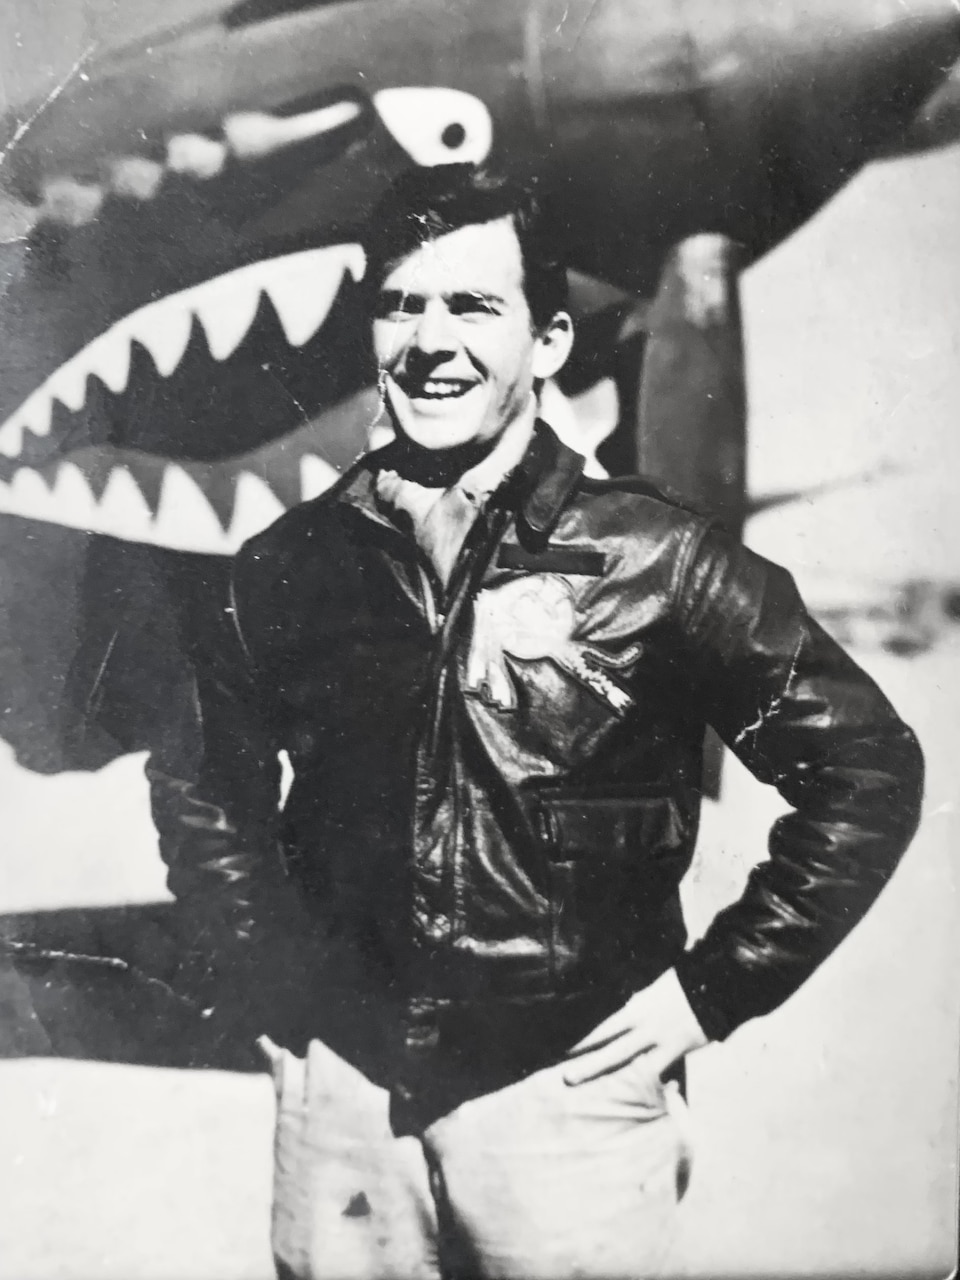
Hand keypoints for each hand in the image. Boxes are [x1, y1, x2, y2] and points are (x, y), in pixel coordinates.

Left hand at [563, 968, 708, 1085]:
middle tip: (567, 1079)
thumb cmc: (681, 983)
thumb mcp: (653, 989)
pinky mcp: (679, 1050)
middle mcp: (645, 1027)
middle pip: (612, 1050)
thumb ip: (639, 1003)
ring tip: (598, 1096)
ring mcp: (662, 1041)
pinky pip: (664, 1071)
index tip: (567, 1051)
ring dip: (617, 1080)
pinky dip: (655, 1084)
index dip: (585, 1041)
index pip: (604, 1028)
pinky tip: (644, 1101)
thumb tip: (628, 1007)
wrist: (710, 985)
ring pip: (634, 1065)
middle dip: (589, 1065)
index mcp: (636, 1009)